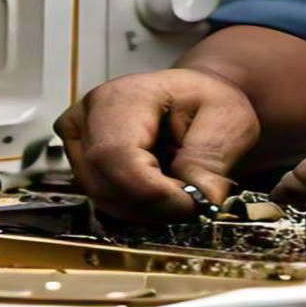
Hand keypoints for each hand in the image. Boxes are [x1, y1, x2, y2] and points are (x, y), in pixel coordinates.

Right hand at [55, 68, 260, 220]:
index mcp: (121, 97)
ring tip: (178, 187)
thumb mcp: (227, 120)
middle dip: (153, 205)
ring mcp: (78, 141)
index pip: (117, 156)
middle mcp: (87, 117)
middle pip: (104, 184)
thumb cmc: (208, 105)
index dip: (151, 192)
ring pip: (102, 200)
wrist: (196, 103)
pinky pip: (103, 202)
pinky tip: (158, 188)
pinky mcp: (81, 163)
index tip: (190, 204)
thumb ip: (210, 159)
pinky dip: (137, 207)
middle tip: (191, 199)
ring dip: (147, 209)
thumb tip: (200, 200)